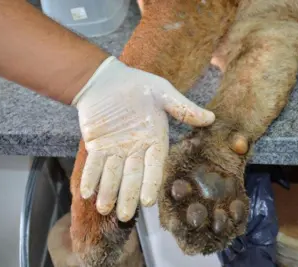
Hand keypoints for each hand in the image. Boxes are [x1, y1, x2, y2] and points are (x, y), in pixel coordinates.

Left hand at [72, 56, 214, 221]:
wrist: (107, 79)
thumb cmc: (138, 85)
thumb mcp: (163, 92)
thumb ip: (183, 108)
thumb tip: (211, 118)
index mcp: (154, 140)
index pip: (154, 165)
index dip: (151, 183)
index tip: (147, 201)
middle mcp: (136, 149)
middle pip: (132, 176)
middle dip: (127, 196)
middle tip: (125, 216)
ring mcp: (115, 150)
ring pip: (111, 174)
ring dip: (107, 191)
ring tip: (104, 209)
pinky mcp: (97, 146)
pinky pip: (93, 164)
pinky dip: (90, 177)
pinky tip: (86, 193)